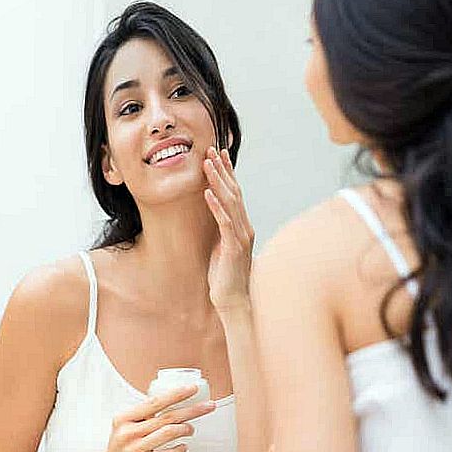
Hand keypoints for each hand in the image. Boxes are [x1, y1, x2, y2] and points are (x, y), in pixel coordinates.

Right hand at [93, 385, 215, 451]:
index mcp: (125, 418)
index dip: (176, 394)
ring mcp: (132, 450)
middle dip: (191, 410)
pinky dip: (178, 450)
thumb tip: (174, 402)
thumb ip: (146, 416)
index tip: (192, 389)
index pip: (155, 402)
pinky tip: (183, 447)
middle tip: (208, 406)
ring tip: (191, 429)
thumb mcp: (127, 427)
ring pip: (167, 433)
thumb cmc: (121, 449)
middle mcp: (128, 433)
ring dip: (185, 429)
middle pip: (166, 417)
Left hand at [203, 147, 254, 312]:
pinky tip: (206, 193)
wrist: (233, 301)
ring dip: (217, 182)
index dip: (227, 172)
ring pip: (230, 203)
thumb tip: (212, 212)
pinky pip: (224, 222)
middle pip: (234, 192)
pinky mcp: (234, 247)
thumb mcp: (221, 247)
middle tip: (211, 150)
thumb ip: (220, 229)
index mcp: (242, 226)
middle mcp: (245, 227)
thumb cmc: (225, 276)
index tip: (218, 154)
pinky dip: (215, 206)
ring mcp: (242, 237)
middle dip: (222, 170)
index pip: (235, 193)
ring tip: (207, 164)